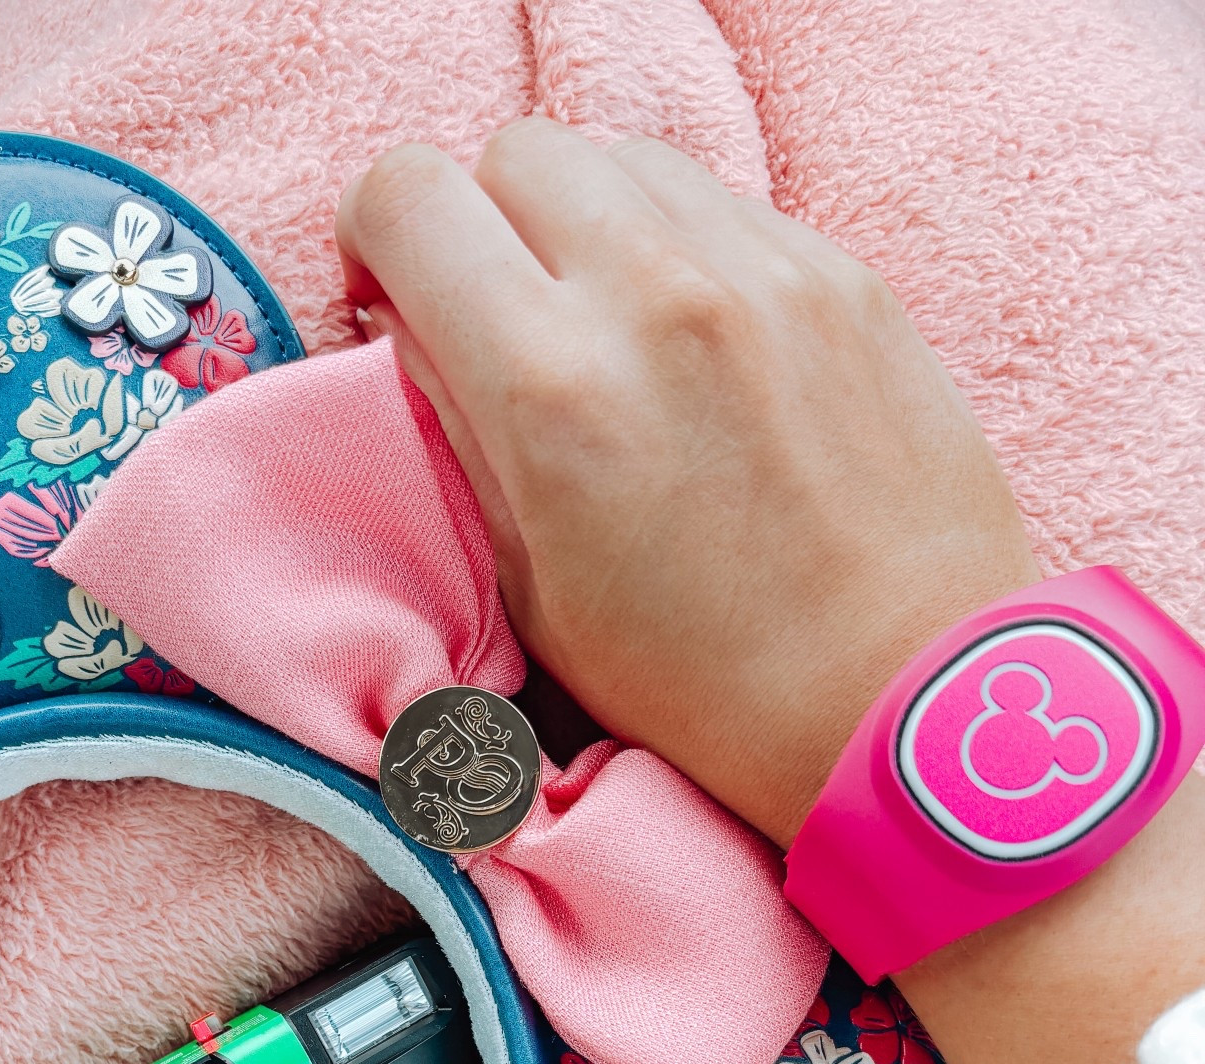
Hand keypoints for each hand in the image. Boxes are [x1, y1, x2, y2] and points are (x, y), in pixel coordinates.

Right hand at [339, 118, 1204, 1063]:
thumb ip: (463, 433)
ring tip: (611, 331)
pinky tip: (702, 350)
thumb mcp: (536, 588)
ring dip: (590, 226)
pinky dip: (684, 252)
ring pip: (625, 161)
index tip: (399, 298)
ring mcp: (763, 269)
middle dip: (486, 225)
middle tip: (507, 320)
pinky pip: (724, 205)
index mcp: (549, 384)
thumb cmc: (704, 681)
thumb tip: (421, 333)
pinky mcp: (844, 274)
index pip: (409, 195)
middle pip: (517, 153)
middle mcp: (655, 291)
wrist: (899, 696)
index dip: (379, 238)